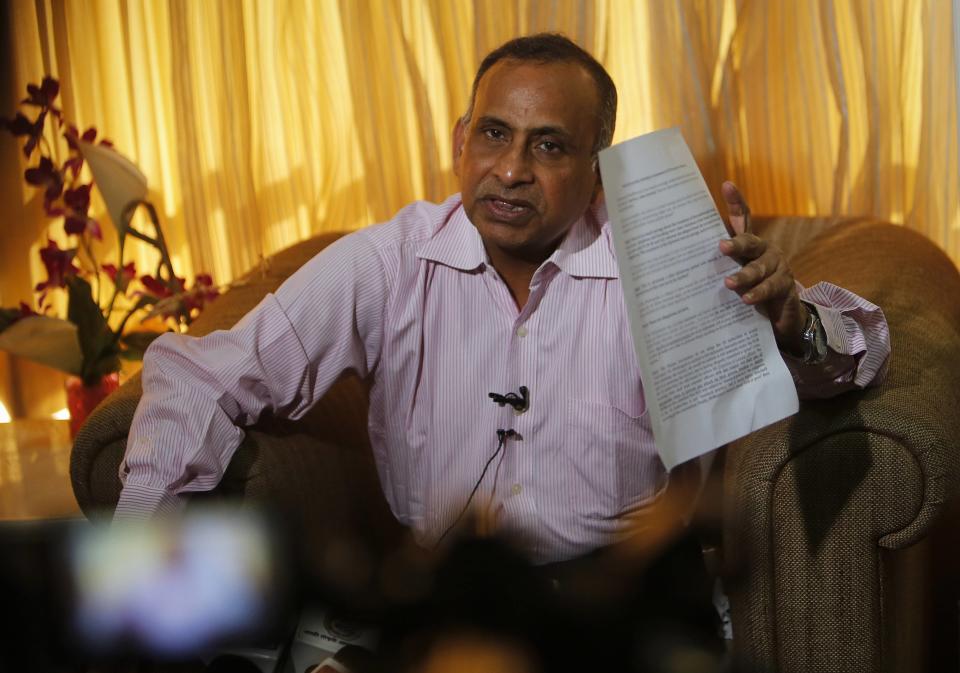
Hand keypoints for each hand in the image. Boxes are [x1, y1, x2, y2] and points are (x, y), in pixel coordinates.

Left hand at [718, 181, 807, 354]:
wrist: (779, 316)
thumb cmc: (748, 290)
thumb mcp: (731, 276)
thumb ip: (715, 268)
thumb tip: (679, 264)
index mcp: (749, 244)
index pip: (743, 219)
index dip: (736, 202)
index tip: (727, 186)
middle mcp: (764, 250)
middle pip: (750, 242)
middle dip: (736, 244)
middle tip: (721, 247)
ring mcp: (777, 266)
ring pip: (759, 268)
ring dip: (744, 276)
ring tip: (728, 283)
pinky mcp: (785, 284)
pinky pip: (770, 288)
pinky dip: (757, 293)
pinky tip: (746, 299)